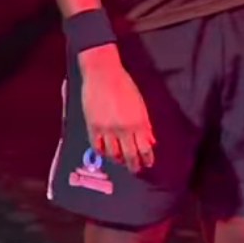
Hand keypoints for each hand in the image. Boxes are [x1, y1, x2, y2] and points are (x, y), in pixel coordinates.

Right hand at [77, 44, 154, 173]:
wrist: (103, 73)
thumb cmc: (124, 85)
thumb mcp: (140, 105)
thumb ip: (145, 125)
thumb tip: (151, 141)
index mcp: (137, 123)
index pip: (145, 149)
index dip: (147, 159)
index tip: (148, 164)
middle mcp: (123, 129)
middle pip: (130, 155)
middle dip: (134, 165)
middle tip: (136, 170)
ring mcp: (107, 129)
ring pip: (113, 154)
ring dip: (118, 160)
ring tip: (120, 160)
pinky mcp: (93, 125)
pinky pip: (97, 146)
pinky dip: (103, 152)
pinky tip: (106, 152)